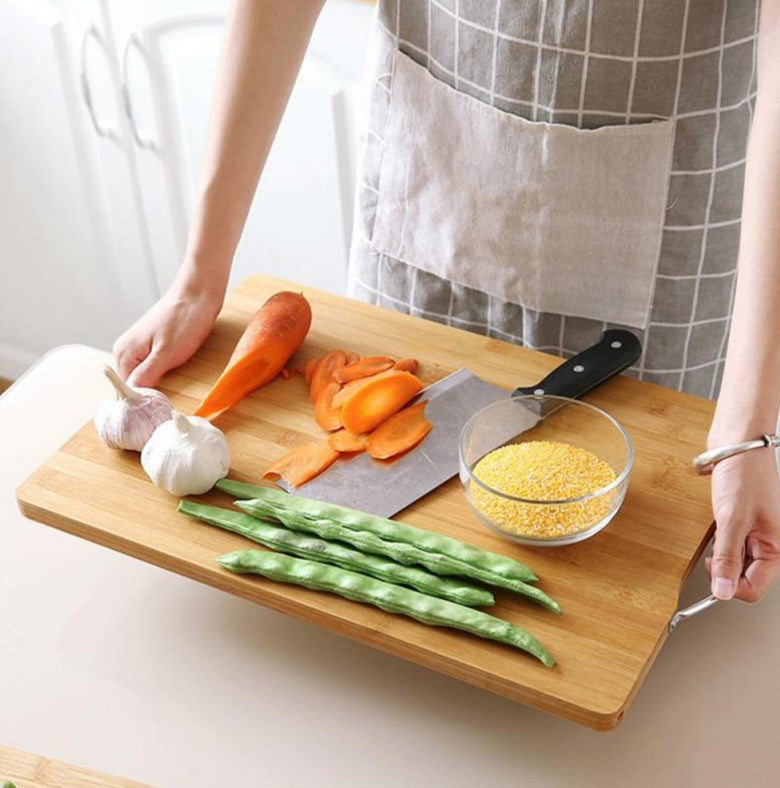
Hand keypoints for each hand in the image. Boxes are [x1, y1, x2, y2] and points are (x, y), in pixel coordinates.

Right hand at [113, 276, 223, 386]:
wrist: (198, 295)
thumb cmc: (185, 321)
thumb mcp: (167, 353)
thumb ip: (147, 375)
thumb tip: (132, 395)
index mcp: (124, 354)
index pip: (129, 390)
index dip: (147, 397)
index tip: (164, 399)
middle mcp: (125, 350)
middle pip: (136, 384)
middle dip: (155, 387)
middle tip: (174, 381)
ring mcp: (138, 347)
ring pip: (146, 376)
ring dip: (162, 379)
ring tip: (176, 368)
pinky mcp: (151, 344)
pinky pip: (154, 366)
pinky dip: (165, 369)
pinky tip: (177, 362)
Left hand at [707, 448, 779, 601]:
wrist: (737, 443)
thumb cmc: (743, 474)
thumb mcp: (731, 520)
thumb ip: (726, 558)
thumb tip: (722, 592)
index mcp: (776, 547)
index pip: (753, 588)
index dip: (729, 585)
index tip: (712, 572)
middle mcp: (768, 543)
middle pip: (744, 576)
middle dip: (724, 567)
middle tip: (713, 548)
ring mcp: (755, 533)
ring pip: (734, 560)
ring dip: (720, 552)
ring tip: (719, 528)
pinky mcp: (742, 522)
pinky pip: (729, 543)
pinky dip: (719, 539)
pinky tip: (717, 524)